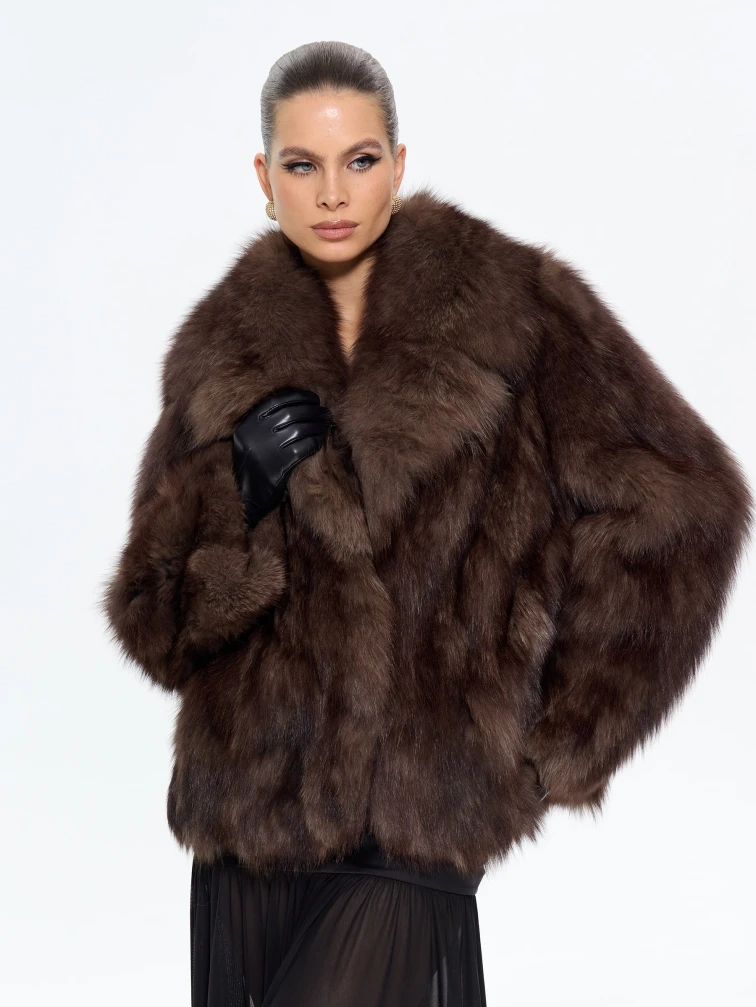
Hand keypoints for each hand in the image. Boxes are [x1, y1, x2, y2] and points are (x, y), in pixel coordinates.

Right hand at [232, 387, 331, 527]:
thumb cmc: (253, 466)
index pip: (276, 402)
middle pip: (291, 414)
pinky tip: (321, 440)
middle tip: (324, 412)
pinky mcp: (278, 469)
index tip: (313, 398)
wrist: (247, 498)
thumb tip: (294, 403)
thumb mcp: (250, 441)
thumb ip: (264, 423)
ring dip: (317, 425)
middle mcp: (254, 437)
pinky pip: (303, 449)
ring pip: (299, 430)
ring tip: (326, 424)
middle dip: (312, 410)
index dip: (298, 398)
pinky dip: (315, 442)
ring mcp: (265, 453)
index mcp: (246, 427)